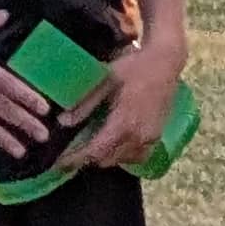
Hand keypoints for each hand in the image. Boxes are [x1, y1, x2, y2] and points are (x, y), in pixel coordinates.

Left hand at [55, 34, 184, 171]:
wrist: (164, 62)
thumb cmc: (132, 68)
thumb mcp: (104, 81)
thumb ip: (85, 103)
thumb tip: (63, 122)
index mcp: (124, 123)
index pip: (95, 151)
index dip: (75, 159)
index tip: (59, 163)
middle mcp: (138, 136)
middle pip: (106, 159)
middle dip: (86, 159)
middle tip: (70, 153)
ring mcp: (150, 138)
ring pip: (121, 159)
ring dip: (104, 157)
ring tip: (88, 147)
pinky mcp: (157, 136)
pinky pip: (137, 156)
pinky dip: (122, 155)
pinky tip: (114, 144)